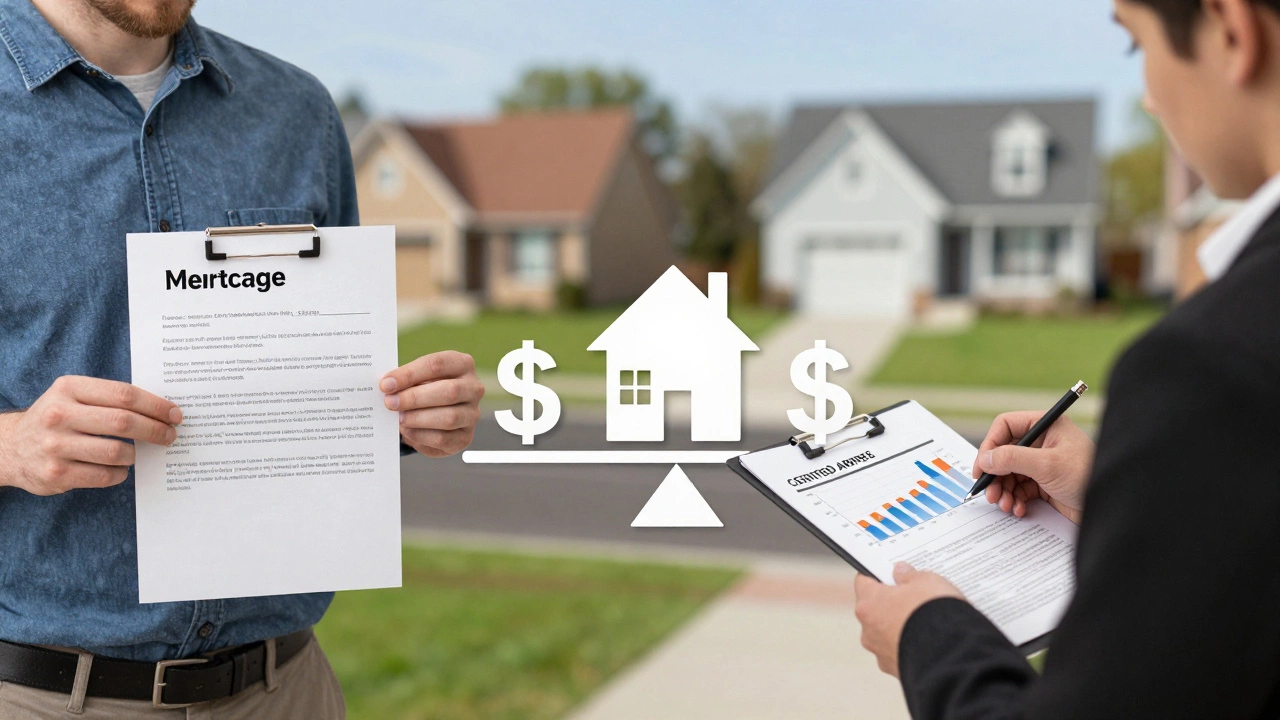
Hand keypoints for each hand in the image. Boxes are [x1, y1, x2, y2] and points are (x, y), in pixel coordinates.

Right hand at [0, 376, 180, 495]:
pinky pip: (105, 476)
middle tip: (170, 436)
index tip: (175, 414)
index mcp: (69, 389)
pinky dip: (119, 473)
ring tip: (136, 453)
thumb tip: (161, 410)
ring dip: (135, 454)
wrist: (10, 447)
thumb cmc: (57, 419)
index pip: (124, 394)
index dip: (156, 405)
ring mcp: (55, 446)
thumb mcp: (73, 396)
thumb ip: (109, 398)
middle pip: (124, 421)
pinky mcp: (56, 474)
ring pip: (117, 452)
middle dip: (155, 430)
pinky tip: (118, 468)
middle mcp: (59, 414)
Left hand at [381, 351, 483, 457]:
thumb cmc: (423, 388)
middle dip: (415, 398)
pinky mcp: (465, 437)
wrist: (435, 414)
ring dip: (418, 418)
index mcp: (462, 364)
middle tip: (390, 403)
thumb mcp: (417, 378)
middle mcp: (474, 388)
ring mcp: (472, 414)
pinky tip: (407, 430)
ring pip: (449, 417)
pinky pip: (443, 438)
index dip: (409, 374)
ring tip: (398, 418)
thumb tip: (387, 386)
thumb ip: (405, 380)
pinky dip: (420, 435)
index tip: (386, 384)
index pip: (437, 364)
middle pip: (449, 391)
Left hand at [854, 563, 964, 676]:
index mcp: (868, 604)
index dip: (878, 575)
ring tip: (926, 620)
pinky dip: (911, 646)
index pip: (863, 581)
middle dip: (892, 602)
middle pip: (875, 609)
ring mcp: (881, 653)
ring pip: (887, 634)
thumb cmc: (933, 613)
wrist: (951, 655)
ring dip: (901, 627)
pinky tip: (930, 640)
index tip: (890, 572)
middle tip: (914, 595)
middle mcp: (868, 631)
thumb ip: (909, 575)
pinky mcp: (896, 670)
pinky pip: (901, 652)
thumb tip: (900, 572)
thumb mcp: (925, 581)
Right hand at [973, 411, 1093, 523]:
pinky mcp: (1044, 483)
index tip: (982, 467)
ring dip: (1003, 490)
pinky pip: (1019, 489)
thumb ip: (1012, 458)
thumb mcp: (1047, 465)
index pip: (1005, 426)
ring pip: (1009, 474)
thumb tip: (985, 459)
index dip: (990, 445)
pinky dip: (1015, 499)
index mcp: (1046, 426)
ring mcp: (1042, 463)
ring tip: (1005, 505)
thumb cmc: (1088, 477)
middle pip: (1004, 453)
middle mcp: (1042, 442)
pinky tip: (1019, 509)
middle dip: (996, 475)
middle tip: (990, 493)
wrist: (1110, 508)